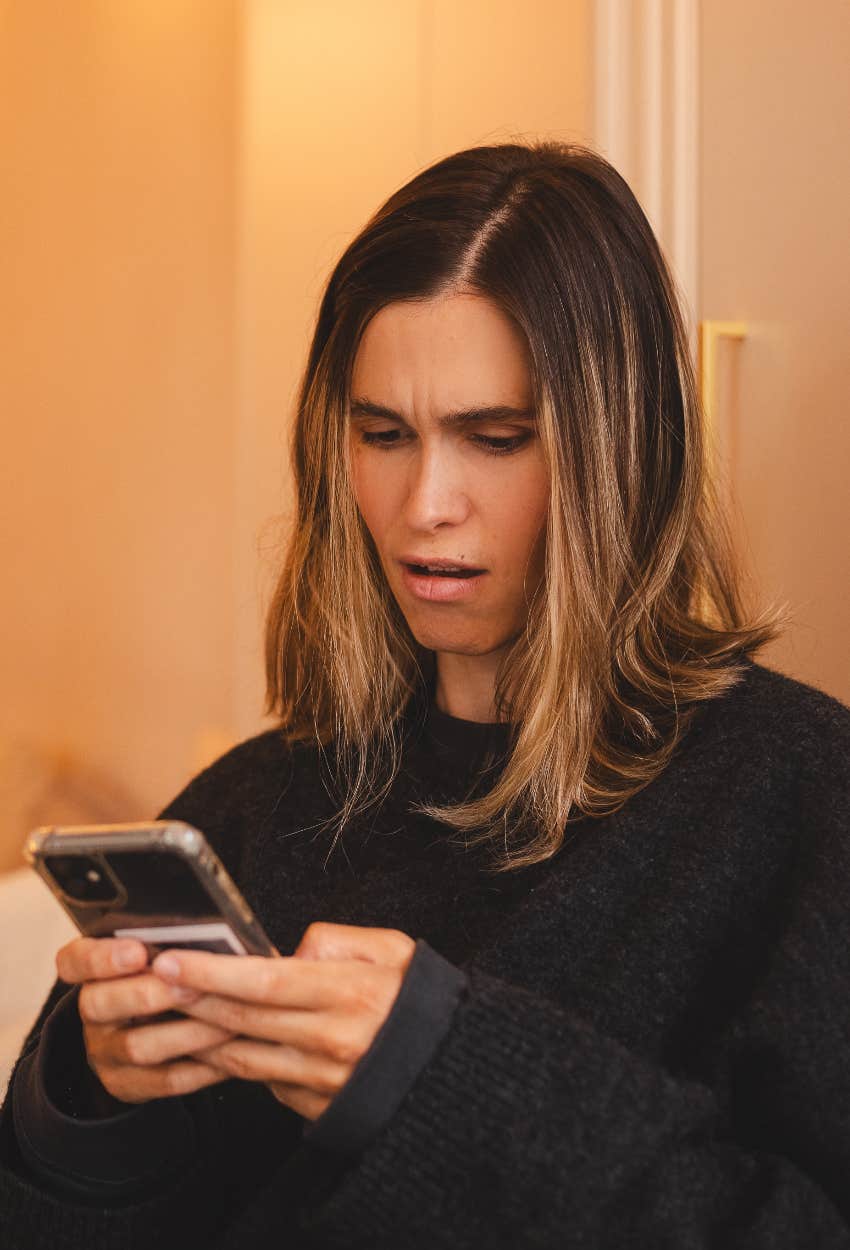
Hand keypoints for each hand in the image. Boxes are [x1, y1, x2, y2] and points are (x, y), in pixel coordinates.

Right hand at [56, 935, 237, 1104]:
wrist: (147, 1030)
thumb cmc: (163, 976)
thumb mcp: (156, 956)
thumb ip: (169, 946)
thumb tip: (209, 932)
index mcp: (92, 971)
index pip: (74, 961)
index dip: (101, 958)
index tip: (138, 951)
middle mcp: (93, 1012)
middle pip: (99, 1004)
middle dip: (149, 994)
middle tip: (194, 985)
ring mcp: (105, 1051)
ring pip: (136, 1046)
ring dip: (186, 1033)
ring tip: (228, 1021)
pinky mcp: (127, 1084)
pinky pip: (164, 1080)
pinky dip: (201, 1067)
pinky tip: (232, 1051)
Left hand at [150, 922, 415, 1120]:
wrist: (451, 1067)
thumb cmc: (417, 997)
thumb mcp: (392, 949)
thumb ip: (338, 941)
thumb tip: (292, 949)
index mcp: (350, 993)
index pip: (266, 981)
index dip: (213, 972)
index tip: (172, 959)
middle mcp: (332, 1040)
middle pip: (244, 1019)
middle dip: (191, 999)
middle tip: (150, 980)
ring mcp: (322, 1080)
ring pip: (243, 1056)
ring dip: (201, 1035)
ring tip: (168, 1010)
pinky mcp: (316, 1107)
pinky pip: (265, 1082)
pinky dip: (237, 1061)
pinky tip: (217, 1041)